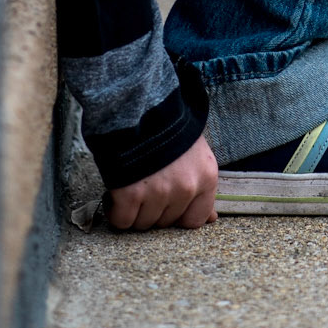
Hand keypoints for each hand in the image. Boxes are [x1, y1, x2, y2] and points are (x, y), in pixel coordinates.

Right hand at [104, 134, 218, 230]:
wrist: (138, 103)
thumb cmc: (166, 127)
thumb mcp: (194, 153)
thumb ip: (200, 184)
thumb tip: (212, 218)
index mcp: (206, 177)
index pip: (196, 219)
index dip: (177, 215)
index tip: (166, 204)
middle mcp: (186, 187)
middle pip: (165, 222)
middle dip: (153, 209)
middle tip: (144, 186)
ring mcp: (159, 191)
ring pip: (143, 224)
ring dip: (133, 211)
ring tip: (130, 186)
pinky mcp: (131, 193)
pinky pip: (122, 220)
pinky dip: (115, 211)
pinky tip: (115, 194)